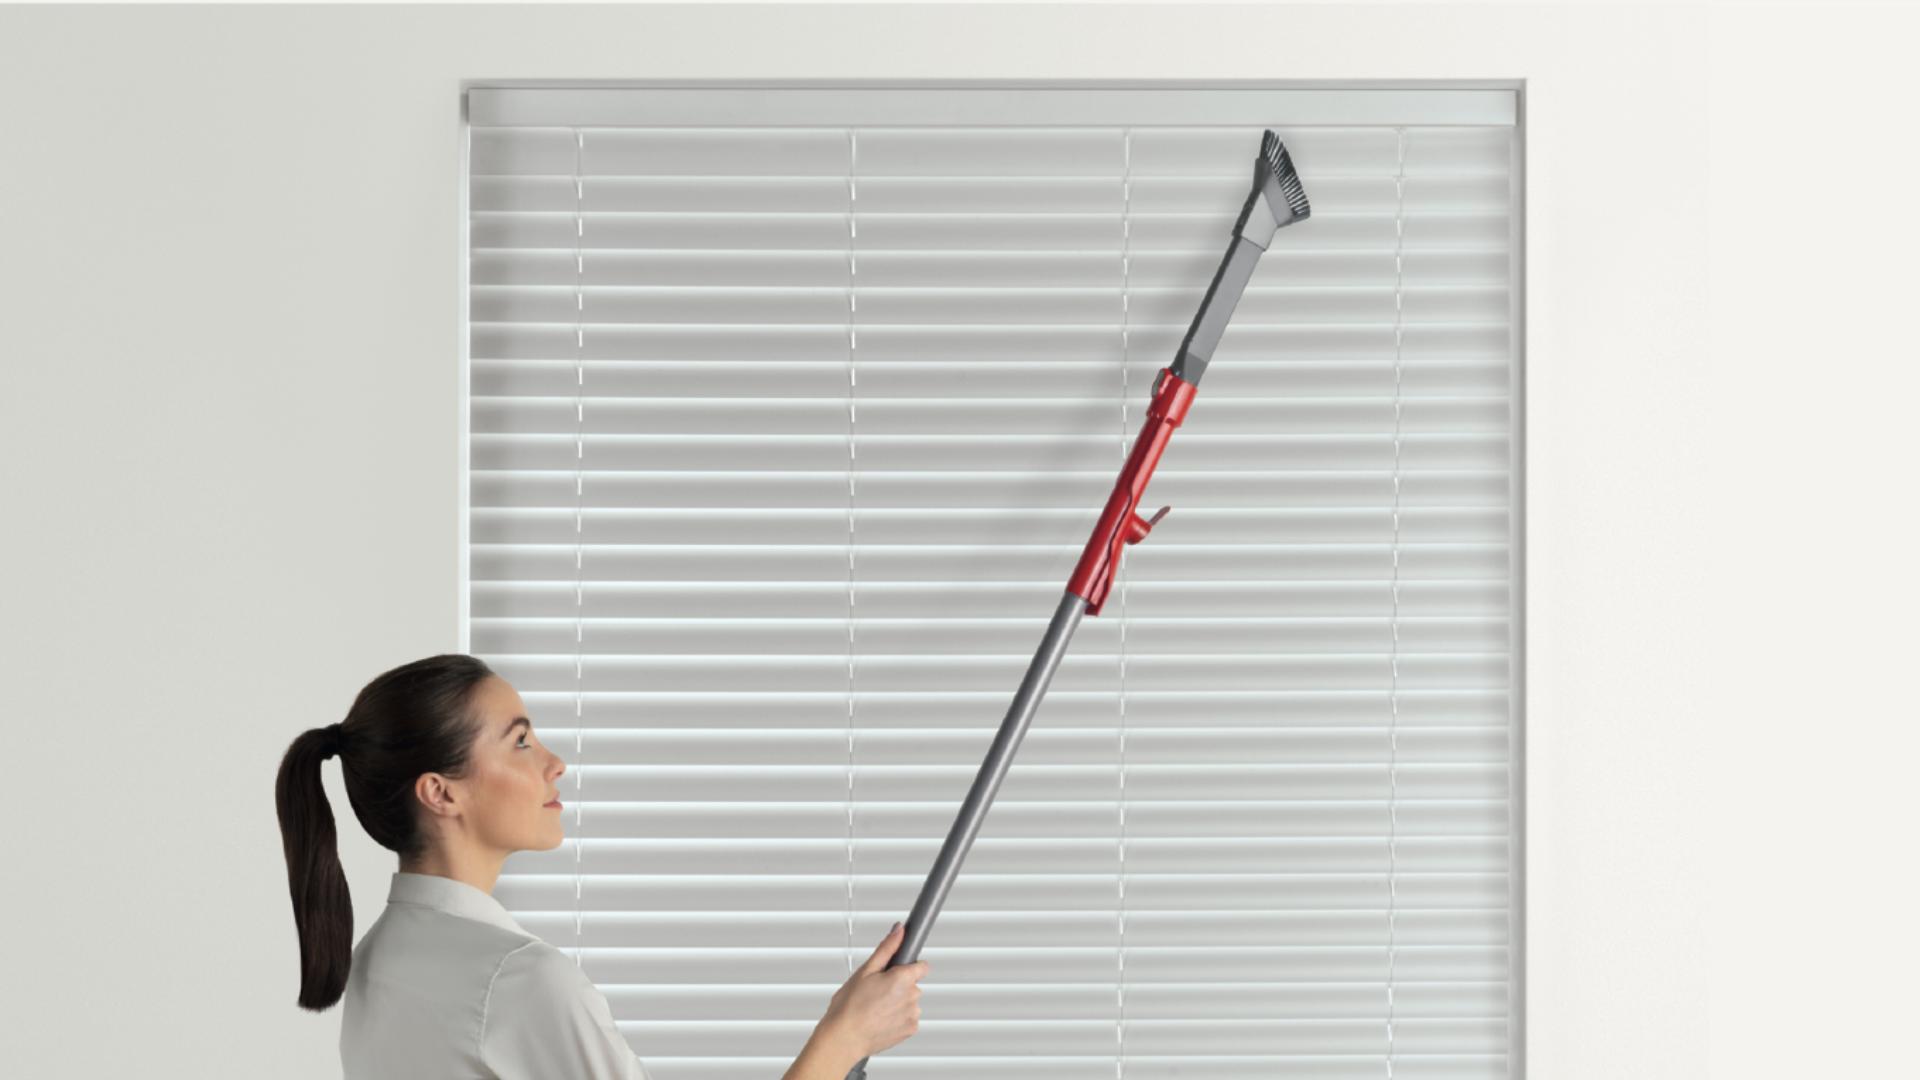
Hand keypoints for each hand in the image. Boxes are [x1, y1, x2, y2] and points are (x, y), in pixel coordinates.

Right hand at [816, 922, 930, 1059]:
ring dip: (898, 1002)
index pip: (922, 966)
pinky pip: (908, 1018)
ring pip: (910, 1001)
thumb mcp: (865, 971)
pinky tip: (881, 1018)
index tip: (897, 969)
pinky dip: (898, 1017)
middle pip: (912, 984)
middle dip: (898, 985)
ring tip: (876, 1007)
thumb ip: (887, 948)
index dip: (907, 966)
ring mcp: (912, 1015)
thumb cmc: (849, 1007)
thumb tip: (899, 931)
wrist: (843, 1039)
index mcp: (903, 979)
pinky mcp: (910, 1030)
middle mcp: (912, 997)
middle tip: (877, 990)